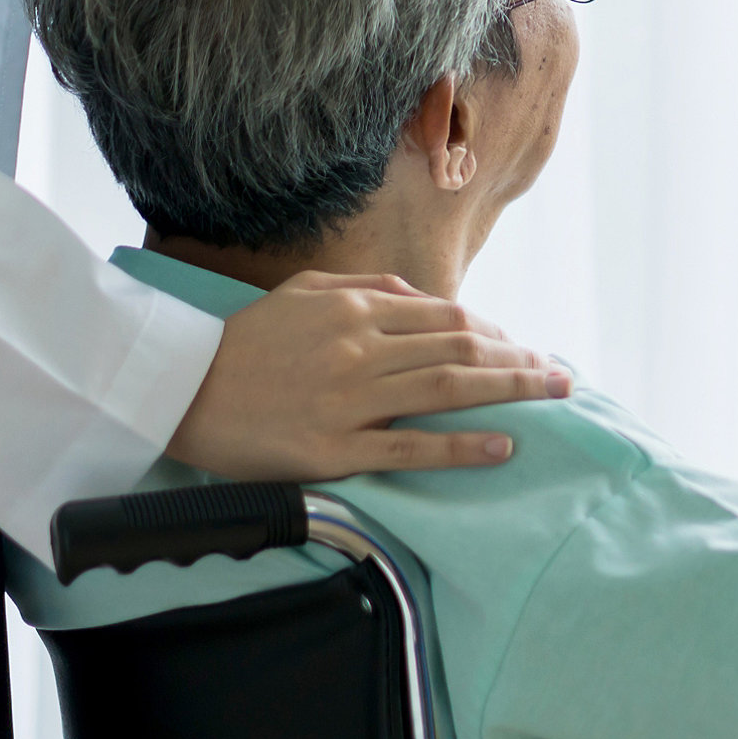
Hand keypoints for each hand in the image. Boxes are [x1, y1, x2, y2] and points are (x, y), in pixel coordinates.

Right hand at [165, 269, 569, 480]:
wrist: (178, 389)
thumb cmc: (245, 342)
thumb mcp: (305, 293)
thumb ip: (368, 290)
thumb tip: (425, 298)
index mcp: (354, 310)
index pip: (448, 318)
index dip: (496, 333)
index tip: (523, 348)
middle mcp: (359, 349)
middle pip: (461, 349)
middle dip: (519, 359)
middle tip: (559, 375)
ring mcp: (348, 400)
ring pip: (447, 390)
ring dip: (510, 391)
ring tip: (551, 396)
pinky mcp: (333, 449)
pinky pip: (410, 448)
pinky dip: (462, 446)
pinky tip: (502, 445)